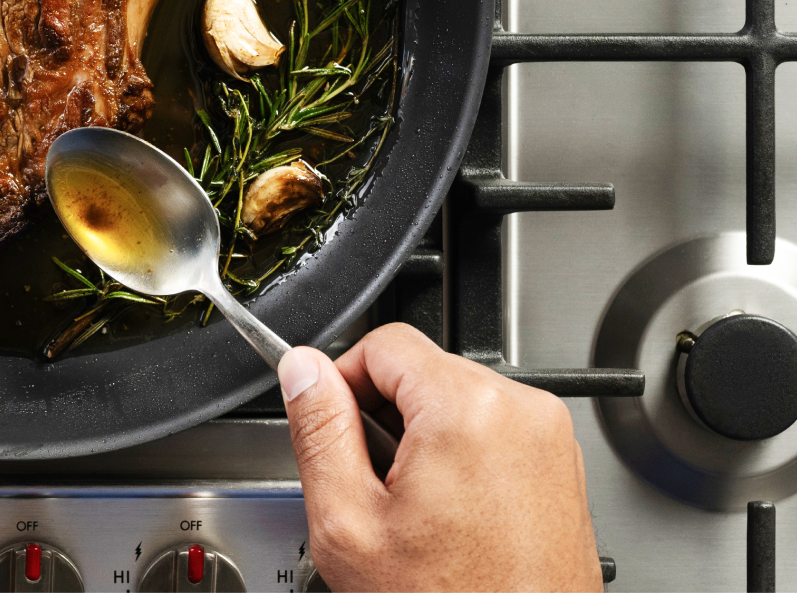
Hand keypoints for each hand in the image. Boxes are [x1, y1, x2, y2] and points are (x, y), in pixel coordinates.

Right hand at [279, 323, 599, 592]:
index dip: (341, 380)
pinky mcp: (560, 467)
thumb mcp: (349, 521)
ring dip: (421, 440)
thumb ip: (318, 430)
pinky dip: (462, 459)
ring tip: (414, 510)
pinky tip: (449, 518)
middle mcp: (522, 410)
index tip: (331, 423)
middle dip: (383, 417)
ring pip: (455, 400)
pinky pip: (493, 431)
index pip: (383, 341)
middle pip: (420, 370)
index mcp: (467, 408)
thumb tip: (303, 370)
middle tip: (371, 485)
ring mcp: (549, 439)